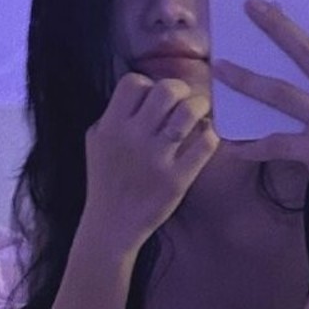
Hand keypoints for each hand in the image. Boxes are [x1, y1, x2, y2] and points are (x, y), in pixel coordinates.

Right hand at [83, 73, 218, 247]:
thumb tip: (145, 89)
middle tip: (184, 101)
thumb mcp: (97, 141)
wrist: (111, 226)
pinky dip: (210, 134)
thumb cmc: (107, 179)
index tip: (155, 98)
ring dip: (200, 107)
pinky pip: (206, 144)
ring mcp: (156, 159)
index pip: (134, 82)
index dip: (149, 85)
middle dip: (180, 90)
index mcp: (111, 127)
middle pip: (166, 90)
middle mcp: (133, 139)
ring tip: (200, 114)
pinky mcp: (177, 178)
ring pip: (189, 112)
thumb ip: (116, 114)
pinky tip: (205, 136)